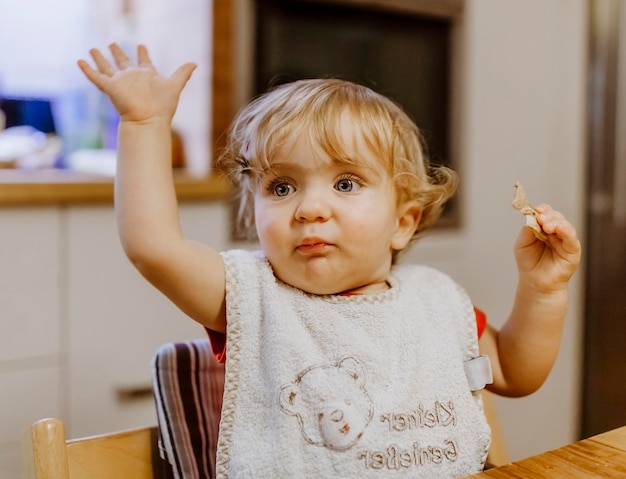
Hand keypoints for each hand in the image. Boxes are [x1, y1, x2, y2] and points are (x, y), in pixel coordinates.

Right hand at [77, 43, 195, 123]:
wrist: (149, 119)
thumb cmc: (163, 105)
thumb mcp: (175, 85)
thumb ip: (183, 73)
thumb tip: (195, 63)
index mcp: (147, 76)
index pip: (144, 61)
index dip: (143, 53)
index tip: (141, 45)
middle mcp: (132, 78)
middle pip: (122, 62)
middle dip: (117, 53)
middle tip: (112, 43)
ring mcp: (120, 82)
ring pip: (107, 67)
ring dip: (100, 58)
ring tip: (92, 49)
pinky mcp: (110, 88)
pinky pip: (96, 77)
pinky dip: (87, 70)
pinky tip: (80, 61)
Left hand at [514, 204, 580, 292]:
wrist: (535, 282)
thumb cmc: (529, 262)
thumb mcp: (523, 243)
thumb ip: (528, 229)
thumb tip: (532, 216)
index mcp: (544, 228)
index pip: (546, 213)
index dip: (543, 209)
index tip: (536, 209)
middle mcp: (556, 232)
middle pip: (556, 217)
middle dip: (548, 215)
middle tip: (541, 218)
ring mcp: (565, 241)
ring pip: (565, 225)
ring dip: (556, 222)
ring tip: (546, 224)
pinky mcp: (573, 250)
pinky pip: (571, 238)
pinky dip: (566, 231)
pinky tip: (558, 228)